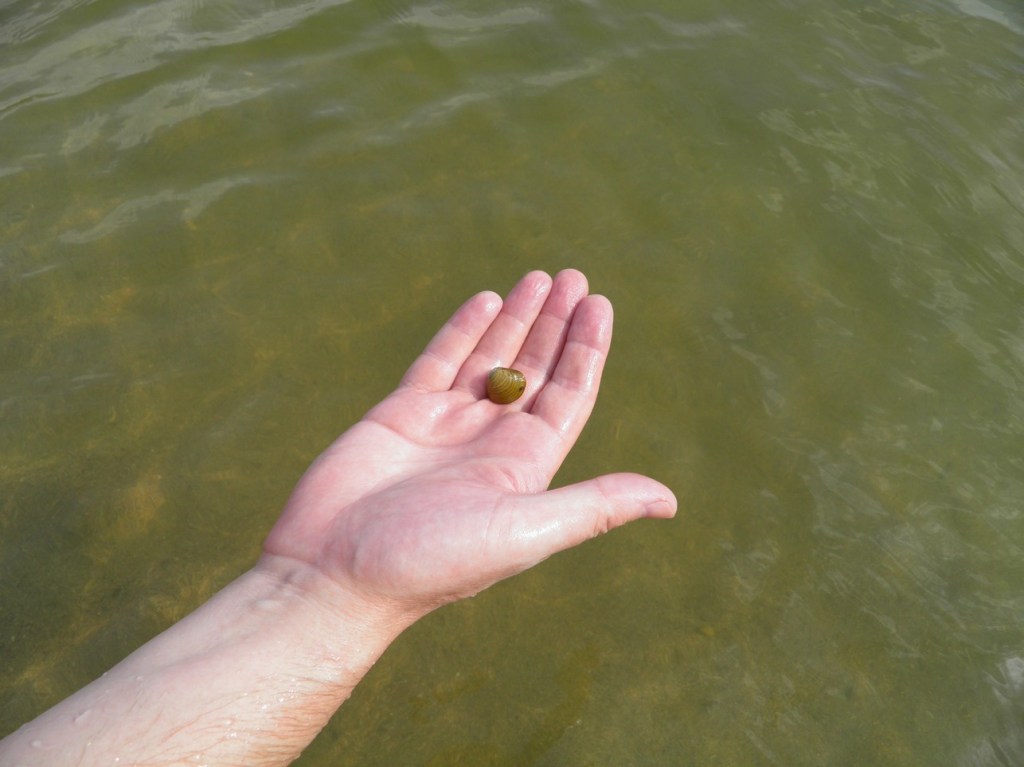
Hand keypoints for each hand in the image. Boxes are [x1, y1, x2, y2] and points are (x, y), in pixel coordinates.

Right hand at [264, 269, 676, 614]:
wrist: (335, 574)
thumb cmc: (432, 563)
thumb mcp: (525, 531)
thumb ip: (594, 506)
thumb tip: (669, 501)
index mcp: (525, 467)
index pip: (568, 396)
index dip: (587, 350)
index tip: (599, 304)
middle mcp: (490, 442)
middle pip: (536, 369)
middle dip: (557, 324)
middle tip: (575, 277)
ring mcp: (445, 426)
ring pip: (491, 358)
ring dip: (517, 319)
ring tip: (541, 277)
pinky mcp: (400, 415)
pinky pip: (440, 361)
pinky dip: (464, 329)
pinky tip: (488, 299)